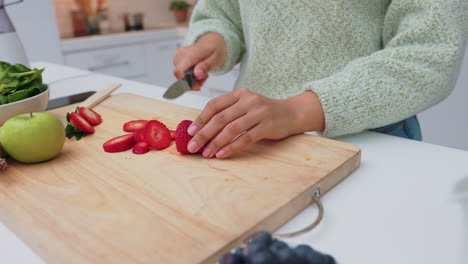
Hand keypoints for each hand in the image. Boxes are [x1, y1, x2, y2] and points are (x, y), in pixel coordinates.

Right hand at [173, 33, 226, 90]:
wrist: (212, 41)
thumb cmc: (215, 48)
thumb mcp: (216, 59)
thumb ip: (206, 67)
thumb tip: (197, 75)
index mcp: (191, 53)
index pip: (179, 72)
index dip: (187, 83)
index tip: (197, 86)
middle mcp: (181, 54)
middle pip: (179, 76)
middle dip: (192, 82)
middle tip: (204, 78)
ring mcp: (178, 56)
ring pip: (180, 76)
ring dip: (192, 79)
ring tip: (203, 73)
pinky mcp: (178, 59)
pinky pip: (181, 72)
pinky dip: (190, 76)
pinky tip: (198, 71)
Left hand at [186, 88, 324, 158]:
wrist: (292, 113)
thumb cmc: (264, 113)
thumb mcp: (246, 106)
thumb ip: (228, 113)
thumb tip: (202, 129)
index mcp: (240, 94)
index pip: (214, 105)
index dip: (201, 119)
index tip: (190, 132)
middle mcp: (248, 101)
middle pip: (220, 118)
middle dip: (204, 134)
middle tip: (192, 146)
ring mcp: (259, 113)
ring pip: (231, 129)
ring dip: (216, 143)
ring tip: (205, 153)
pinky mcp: (267, 126)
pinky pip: (245, 138)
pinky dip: (232, 147)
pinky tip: (222, 154)